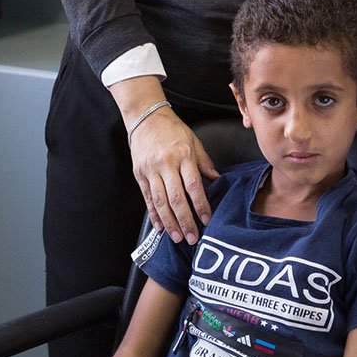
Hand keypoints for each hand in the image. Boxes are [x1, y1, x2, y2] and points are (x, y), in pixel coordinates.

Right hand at [129, 108, 219, 242]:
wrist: (146, 118)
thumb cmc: (173, 130)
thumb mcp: (194, 142)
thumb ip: (204, 163)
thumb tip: (217, 180)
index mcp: (183, 155)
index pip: (194, 185)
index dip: (200, 205)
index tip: (206, 219)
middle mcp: (166, 164)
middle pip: (176, 198)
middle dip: (185, 221)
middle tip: (192, 238)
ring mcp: (150, 170)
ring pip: (160, 202)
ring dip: (169, 222)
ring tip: (177, 237)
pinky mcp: (139, 174)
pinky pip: (147, 198)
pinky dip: (153, 214)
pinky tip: (160, 226)